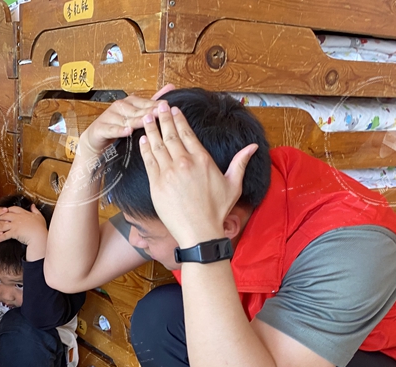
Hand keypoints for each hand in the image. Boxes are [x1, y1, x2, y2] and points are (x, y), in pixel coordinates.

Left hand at [0, 205, 46, 246]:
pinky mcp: (14, 232)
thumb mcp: (39, 217)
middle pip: (4, 215)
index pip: (12, 208)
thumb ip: (35, 210)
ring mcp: (15, 225)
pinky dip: (0, 238)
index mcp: (23, 213)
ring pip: (2, 224)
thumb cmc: (41, 228)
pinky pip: (5, 235)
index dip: (7, 210)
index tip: (3, 212)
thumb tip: (33, 205)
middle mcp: (18, 218)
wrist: (40, 236)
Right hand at [78, 84, 175, 155]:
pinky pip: (111, 129)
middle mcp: (120, 107)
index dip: (156, 105)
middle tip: (160, 114)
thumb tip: (171, 86)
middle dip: (148, 113)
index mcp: (130, 102)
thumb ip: (152, 102)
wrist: (96, 139)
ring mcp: (109, 116)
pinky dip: (119, 130)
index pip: (145, 103)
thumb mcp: (136, 115)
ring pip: (125, 120)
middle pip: (137, 111)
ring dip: (136, 121)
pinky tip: (128, 131)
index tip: (167, 107)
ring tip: (146, 122)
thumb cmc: (118, 126)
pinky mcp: (101, 128)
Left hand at [139, 101, 256, 246]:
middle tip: (158, 106)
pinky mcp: (157, 184)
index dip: (179, 120)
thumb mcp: (233, 185)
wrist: (199, 232)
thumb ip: (240, 163)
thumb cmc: (216, 211)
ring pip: (157, 145)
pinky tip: (143, 139)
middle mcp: (184, 163)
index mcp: (202, 160)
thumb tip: (253, 147)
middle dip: (164, 118)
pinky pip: (149, 161)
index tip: (174, 110)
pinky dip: (145, 148)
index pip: (188, 134)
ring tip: (147, 117)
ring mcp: (169, 173)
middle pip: (171, 135)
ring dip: (151, 129)